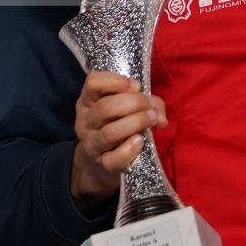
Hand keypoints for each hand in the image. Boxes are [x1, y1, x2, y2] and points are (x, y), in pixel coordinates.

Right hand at [69, 71, 165, 209]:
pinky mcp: (102, 163)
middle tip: (149, 108)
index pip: (93, 82)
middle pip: (106, 107)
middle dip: (134, 103)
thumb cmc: (116, 125)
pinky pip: (115, 158)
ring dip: (136, 123)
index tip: (136, 86)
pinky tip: (140, 141)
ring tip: (152, 121)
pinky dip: (131, 149)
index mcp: (88, 101)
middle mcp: (85, 121)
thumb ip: (147, 102)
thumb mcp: (124, 107)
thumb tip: (159, 115)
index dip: (117, 81)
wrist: (99, 162)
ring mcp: (91, 144)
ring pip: (110, 133)